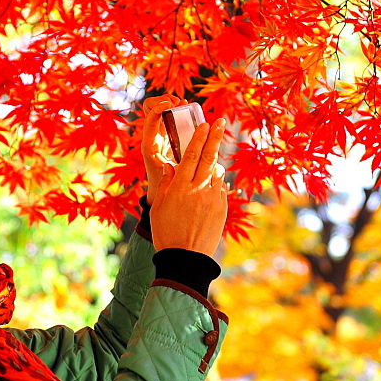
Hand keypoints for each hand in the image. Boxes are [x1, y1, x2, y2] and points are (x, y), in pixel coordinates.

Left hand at [140, 94, 183, 204]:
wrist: (162, 191)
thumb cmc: (166, 185)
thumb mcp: (171, 177)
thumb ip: (179, 170)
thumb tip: (193, 163)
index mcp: (150, 145)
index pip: (150, 121)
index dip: (158, 109)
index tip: (170, 104)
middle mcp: (152, 136)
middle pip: (149, 108)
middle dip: (162, 100)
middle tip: (178, 102)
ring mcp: (159, 133)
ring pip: (158, 108)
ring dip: (170, 102)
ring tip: (184, 103)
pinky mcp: (167, 133)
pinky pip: (169, 114)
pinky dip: (177, 108)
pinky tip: (188, 107)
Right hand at [150, 117, 227, 255]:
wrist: (185, 258)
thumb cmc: (166, 233)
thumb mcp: (158, 207)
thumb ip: (166, 184)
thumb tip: (171, 166)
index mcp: (179, 187)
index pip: (191, 155)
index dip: (199, 138)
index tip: (205, 124)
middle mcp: (198, 189)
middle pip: (208, 157)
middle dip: (215, 137)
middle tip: (221, 121)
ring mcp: (212, 198)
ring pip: (217, 172)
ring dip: (215, 161)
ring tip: (211, 157)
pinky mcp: (222, 208)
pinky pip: (220, 188)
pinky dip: (216, 181)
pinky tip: (211, 181)